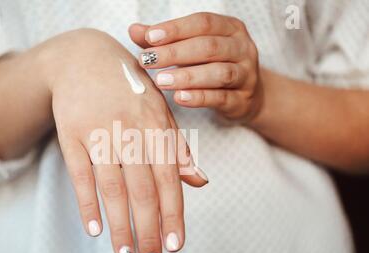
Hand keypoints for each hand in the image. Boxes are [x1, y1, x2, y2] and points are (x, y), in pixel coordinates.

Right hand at [34, 29, 207, 252]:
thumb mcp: (159, 110)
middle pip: (142, 188)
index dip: (173, 213)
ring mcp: (98, 131)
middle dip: (148, 229)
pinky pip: (80, 174)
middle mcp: (129, 129)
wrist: (83, 57)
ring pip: (112, 187)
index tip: (175, 245)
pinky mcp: (71, 134)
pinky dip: (87, 203)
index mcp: (156, 124)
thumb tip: (200, 182)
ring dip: (120, 224)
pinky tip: (94, 229)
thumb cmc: (128, 89)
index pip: (169, 177)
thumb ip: (178, 147)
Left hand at [129, 12, 262, 122]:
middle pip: (208, 47)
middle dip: (175, 53)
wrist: (247, 97)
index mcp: (230, 29)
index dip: (176, 29)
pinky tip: (179, 98)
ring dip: (187, 77)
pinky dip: (199, 98)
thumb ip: (166, 40)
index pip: (203, 23)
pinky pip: (221, 98)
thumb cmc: (213, 66)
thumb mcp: (193, 49)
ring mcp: (246, 75)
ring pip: (218, 73)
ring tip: (160, 81)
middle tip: (148, 60)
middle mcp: (242, 48)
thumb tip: (135, 30)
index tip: (149, 37)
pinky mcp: (242, 100)